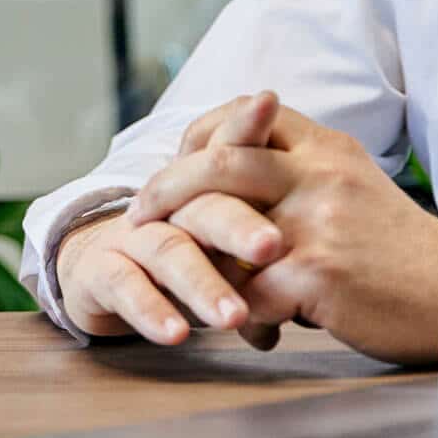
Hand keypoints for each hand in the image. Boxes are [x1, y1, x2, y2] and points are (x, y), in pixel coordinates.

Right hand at [55, 90, 285, 343]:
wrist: (108, 271)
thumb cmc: (190, 254)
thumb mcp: (235, 238)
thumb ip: (273, 227)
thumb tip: (336, 247)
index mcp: (203, 185)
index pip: (226, 148)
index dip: (245, 124)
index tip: (271, 103)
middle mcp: (169, 203)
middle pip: (203, 202)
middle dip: (237, 224)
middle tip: (272, 248)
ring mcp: (132, 234)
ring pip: (167, 249)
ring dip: (201, 283)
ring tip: (234, 318)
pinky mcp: (100, 270)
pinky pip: (124, 286)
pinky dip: (150, 310)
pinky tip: (177, 334)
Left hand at [129, 94, 437, 363]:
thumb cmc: (393, 245)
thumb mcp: (349, 184)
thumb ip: (293, 170)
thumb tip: (217, 167)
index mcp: (324, 146)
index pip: (242, 114)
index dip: (196, 136)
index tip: (174, 164)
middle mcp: (318, 174)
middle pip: (217, 159)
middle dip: (164, 188)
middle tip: (137, 218)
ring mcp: (316, 222)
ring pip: (218, 222)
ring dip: (189, 251)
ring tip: (180, 276)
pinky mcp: (318, 272)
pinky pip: (247, 290)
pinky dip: (237, 312)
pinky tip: (250, 327)